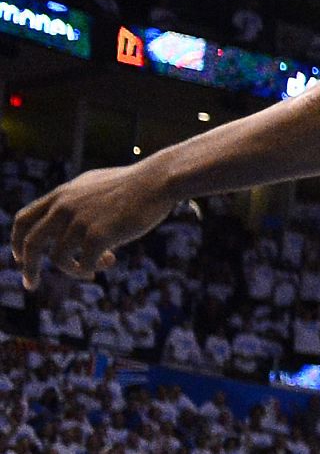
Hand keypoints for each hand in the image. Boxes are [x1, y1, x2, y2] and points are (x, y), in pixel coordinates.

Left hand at [11, 164, 179, 289]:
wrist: (158, 180)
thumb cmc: (134, 184)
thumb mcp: (96, 186)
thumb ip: (77, 202)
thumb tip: (70, 226)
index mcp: (62, 194)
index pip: (23, 219)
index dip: (17, 242)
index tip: (22, 258)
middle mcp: (64, 207)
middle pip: (31, 243)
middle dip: (29, 267)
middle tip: (31, 284)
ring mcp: (80, 221)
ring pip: (59, 258)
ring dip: (72, 269)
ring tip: (91, 270)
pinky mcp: (98, 235)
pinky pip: (83, 263)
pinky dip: (90, 269)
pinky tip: (107, 263)